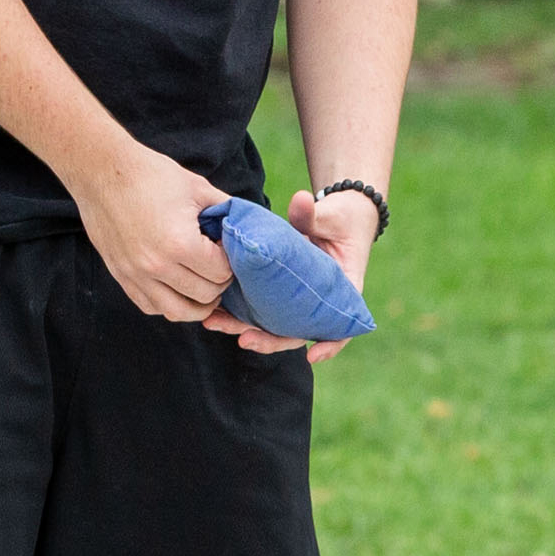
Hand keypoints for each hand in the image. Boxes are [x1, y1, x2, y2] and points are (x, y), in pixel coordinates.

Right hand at [72, 139, 237, 324]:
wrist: (103, 172)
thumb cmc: (152, 175)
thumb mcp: (198, 188)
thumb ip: (225, 212)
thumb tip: (243, 228)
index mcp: (179, 243)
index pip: (221, 273)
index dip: (231, 262)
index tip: (226, 249)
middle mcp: (156, 266)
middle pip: (204, 296)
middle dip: (219, 282)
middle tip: (219, 265)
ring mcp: (136, 275)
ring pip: (178, 312)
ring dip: (197, 304)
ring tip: (205, 286)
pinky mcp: (121, 277)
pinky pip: (151, 307)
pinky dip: (169, 304)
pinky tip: (178, 288)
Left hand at [200, 184, 378, 360]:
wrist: (335, 216)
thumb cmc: (341, 219)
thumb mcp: (332, 216)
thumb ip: (313, 214)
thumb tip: (300, 200)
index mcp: (341, 291)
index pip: (340, 326)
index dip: (330, 345)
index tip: (312, 356)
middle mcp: (317, 303)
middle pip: (296, 333)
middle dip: (268, 340)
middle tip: (244, 339)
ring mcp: (295, 301)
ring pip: (271, 325)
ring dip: (242, 328)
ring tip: (213, 322)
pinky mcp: (277, 292)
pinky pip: (258, 309)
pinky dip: (238, 314)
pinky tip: (214, 311)